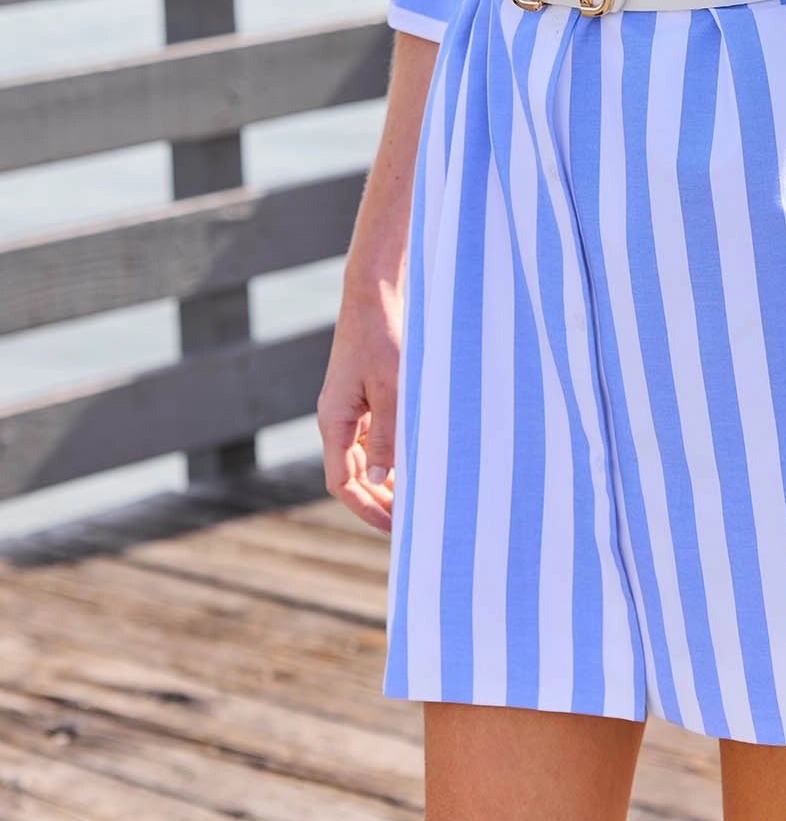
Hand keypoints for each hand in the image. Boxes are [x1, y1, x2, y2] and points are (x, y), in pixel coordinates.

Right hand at [316, 273, 402, 534]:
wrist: (374, 293)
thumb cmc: (382, 337)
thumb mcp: (390, 389)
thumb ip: (386, 434)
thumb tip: (381, 479)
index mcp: (334, 421)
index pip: (342, 483)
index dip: (367, 508)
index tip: (398, 527)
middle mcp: (336, 418)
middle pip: (350, 475)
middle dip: (377, 500)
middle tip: (412, 520)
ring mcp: (348, 407)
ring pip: (362, 457)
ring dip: (385, 479)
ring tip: (417, 497)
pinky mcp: (362, 394)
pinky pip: (371, 436)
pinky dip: (389, 453)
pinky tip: (414, 459)